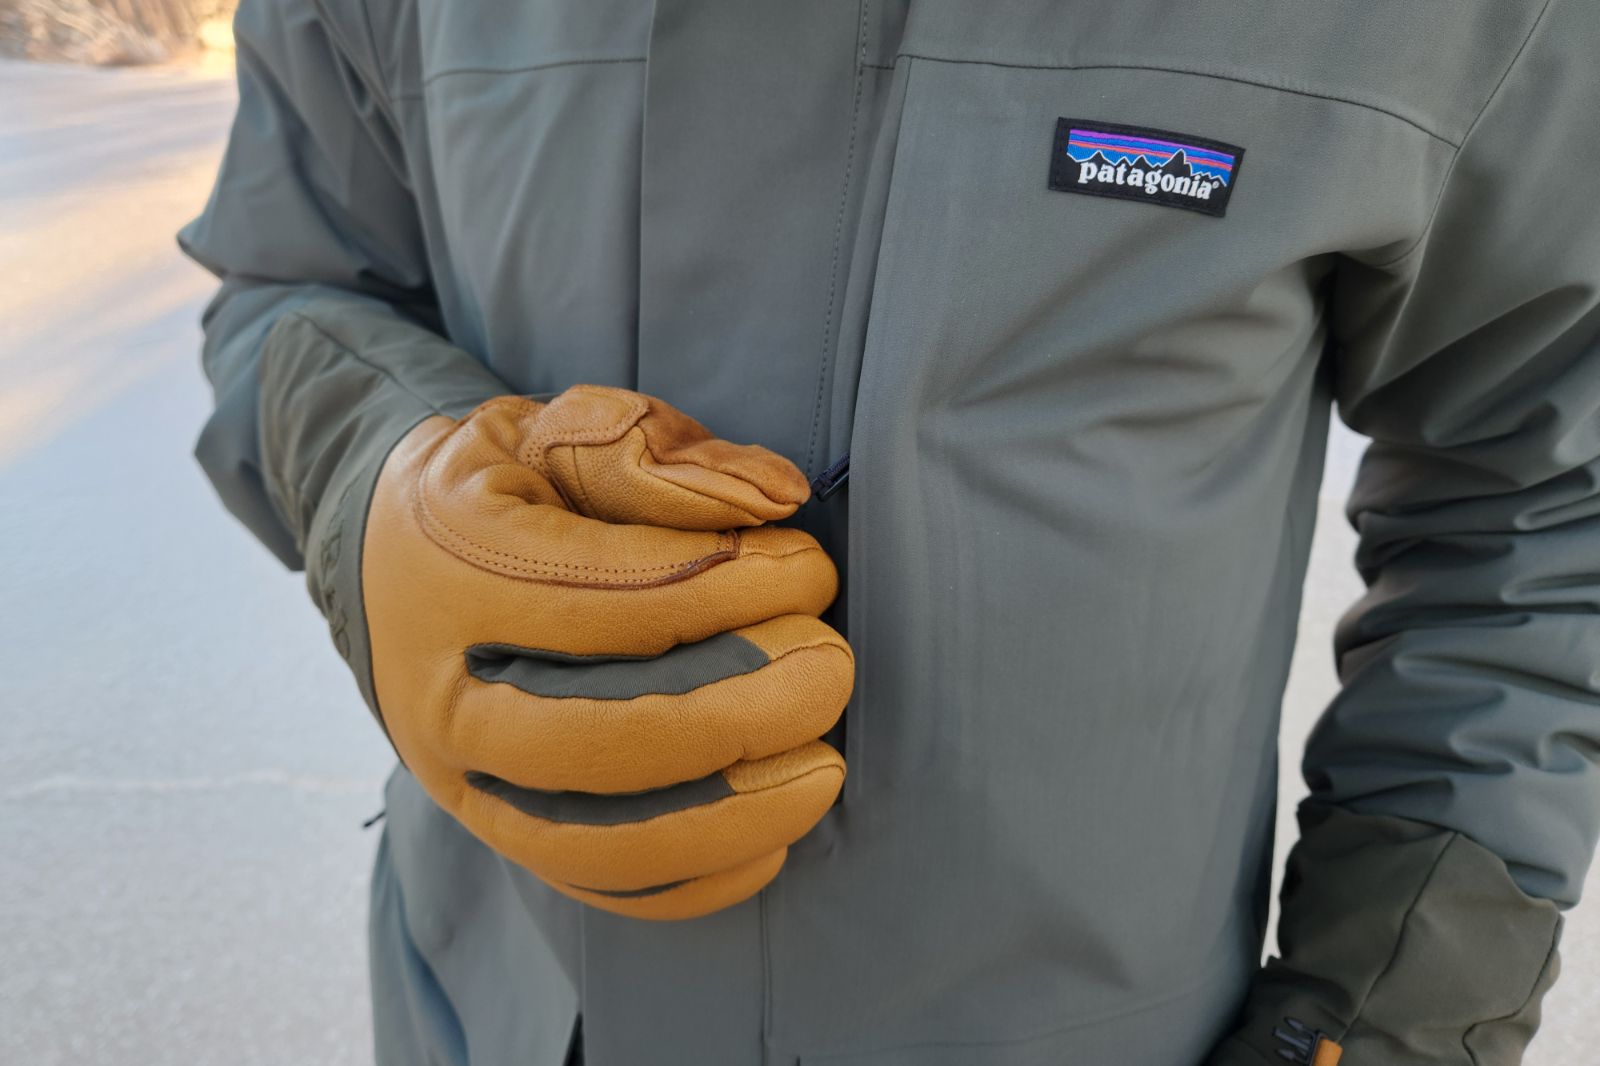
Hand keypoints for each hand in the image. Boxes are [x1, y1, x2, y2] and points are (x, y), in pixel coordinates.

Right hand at [361, 385, 851, 918]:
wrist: (390, 559)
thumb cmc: (508, 486)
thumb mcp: (566, 430)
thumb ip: (666, 457)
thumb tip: (778, 500)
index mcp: (453, 567)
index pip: (609, 599)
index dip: (729, 589)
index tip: (811, 569)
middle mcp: (443, 691)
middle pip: (601, 736)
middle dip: (740, 711)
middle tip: (830, 666)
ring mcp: (461, 779)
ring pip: (596, 838)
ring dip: (729, 815)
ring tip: (825, 766)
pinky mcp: (493, 831)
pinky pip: (594, 885)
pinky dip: (691, 880)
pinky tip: (772, 840)